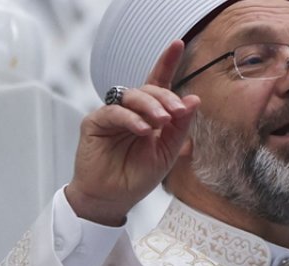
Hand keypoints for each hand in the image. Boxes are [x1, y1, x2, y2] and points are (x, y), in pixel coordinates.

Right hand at [64, 40, 200, 225]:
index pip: (159, 83)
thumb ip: (180, 128)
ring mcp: (112, 114)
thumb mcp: (167, 153)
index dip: (167, 62)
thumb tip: (194, 100)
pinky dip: (131, 119)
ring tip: (162, 122)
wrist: (112, 199)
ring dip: (151, 106)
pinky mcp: (94, 122)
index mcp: (149, 114)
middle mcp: (131, 110)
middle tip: (177, 113)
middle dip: (166, 98)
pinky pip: (114, 112)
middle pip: (149, 88)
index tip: (178, 43)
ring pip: (132, 95)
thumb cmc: (137, 177)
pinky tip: (143, 131)